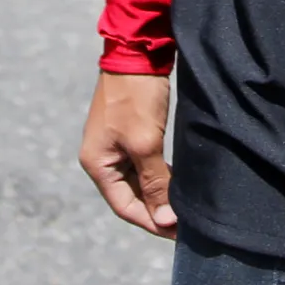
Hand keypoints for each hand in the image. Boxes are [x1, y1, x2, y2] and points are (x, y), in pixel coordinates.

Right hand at [78, 71, 177, 236]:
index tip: (178, 232)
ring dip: (160, 194)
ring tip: (186, 206)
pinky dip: (159, 176)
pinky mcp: (129, 133)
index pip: (124, 206)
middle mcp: (102, 158)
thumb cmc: (136, 97)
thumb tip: (164, 219)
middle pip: (131, 196)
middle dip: (157, 209)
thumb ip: (155, 182)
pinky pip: (143, 164)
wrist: (136, 52)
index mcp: (97, 164)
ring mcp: (114, 145)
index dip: (151, 221)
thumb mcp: (145, 143)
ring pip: (139, 181)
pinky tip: (179, 182)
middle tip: (187, 222)